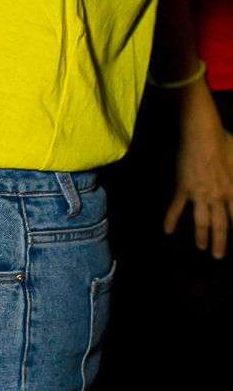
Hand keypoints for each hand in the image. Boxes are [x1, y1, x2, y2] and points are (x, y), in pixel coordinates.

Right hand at [163, 78, 232, 258]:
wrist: (202, 135)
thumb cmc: (224, 142)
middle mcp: (218, 196)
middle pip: (220, 225)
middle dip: (220, 241)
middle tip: (218, 256)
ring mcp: (200, 194)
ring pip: (201, 221)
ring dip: (201, 236)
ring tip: (201, 248)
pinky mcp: (184, 188)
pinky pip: (177, 206)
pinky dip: (171, 218)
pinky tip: (167, 230)